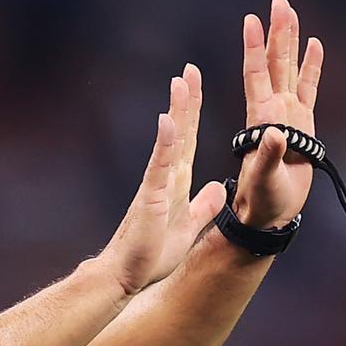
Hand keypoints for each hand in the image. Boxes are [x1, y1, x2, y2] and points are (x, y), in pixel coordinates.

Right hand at [101, 68, 225, 293]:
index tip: (195, 87)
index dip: (194, 114)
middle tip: (189, 70)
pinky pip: (159, 165)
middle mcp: (165, 178)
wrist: (126, 276)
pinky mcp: (150, 197)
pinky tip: (168, 120)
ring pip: (170, 141)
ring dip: (177, 111)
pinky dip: (164, 142)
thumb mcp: (189, 227)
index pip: (188, 141)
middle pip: (179, 132)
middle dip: (186, 100)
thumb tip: (220, 188)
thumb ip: (203, 206)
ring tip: (180, 82)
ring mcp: (156, 185)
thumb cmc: (150, 256)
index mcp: (176, 184)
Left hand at [232, 0, 324, 228]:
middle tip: (278, 1)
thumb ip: (268, 158)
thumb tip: (274, 134)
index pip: (255, 75)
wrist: (268, 213)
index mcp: (260, 119)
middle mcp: (272, 111)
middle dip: (276, 32)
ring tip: (292, 12)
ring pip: (289, 70)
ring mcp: (286, 114)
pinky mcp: (301, 123)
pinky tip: (315, 45)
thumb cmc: (259, 201)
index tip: (250, 20)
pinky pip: (308, 87)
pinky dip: (312, 66)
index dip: (253, 48)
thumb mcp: (262, 181)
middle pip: (274, 63)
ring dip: (291, 42)